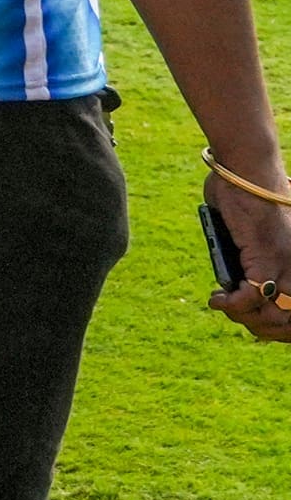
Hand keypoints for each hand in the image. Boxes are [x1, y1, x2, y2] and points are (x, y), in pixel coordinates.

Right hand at [212, 172, 290, 343]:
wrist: (245, 170)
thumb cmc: (245, 194)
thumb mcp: (248, 235)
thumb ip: (246, 258)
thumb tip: (232, 278)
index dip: (281, 328)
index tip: (257, 326)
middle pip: (288, 321)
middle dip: (261, 328)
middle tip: (234, 315)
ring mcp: (285, 264)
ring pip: (271, 314)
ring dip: (243, 318)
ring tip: (222, 304)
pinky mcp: (266, 258)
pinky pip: (252, 297)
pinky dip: (232, 304)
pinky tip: (216, 299)